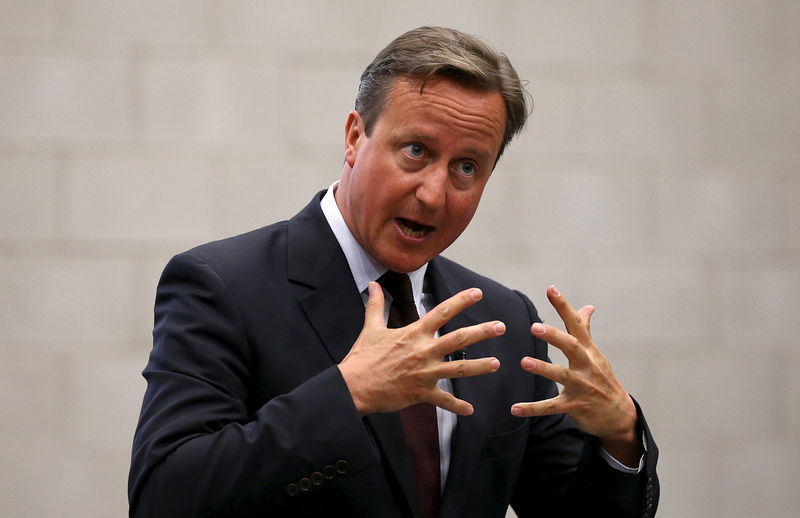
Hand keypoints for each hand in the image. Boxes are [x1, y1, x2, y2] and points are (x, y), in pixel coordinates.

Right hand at [339, 282, 503, 415]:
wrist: (354, 386)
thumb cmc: (362, 357)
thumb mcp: (370, 327)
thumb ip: (376, 304)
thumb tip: (374, 284)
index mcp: (413, 333)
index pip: (442, 312)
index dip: (461, 301)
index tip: (478, 293)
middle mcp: (423, 351)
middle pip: (459, 339)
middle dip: (482, 332)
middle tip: (501, 327)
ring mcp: (425, 373)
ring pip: (458, 369)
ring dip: (479, 367)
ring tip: (496, 364)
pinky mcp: (421, 393)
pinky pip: (443, 401)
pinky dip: (457, 406)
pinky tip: (470, 410)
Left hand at [511, 286, 640, 464]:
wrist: (619, 416)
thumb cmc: (603, 379)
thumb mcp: (596, 354)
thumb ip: (586, 330)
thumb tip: (588, 306)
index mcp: (589, 351)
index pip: (576, 324)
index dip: (564, 307)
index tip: (551, 289)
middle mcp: (586, 365)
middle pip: (571, 346)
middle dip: (554, 336)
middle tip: (534, 326)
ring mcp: (581, 386)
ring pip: (561, 375)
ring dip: (543, 368)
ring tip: (524, 362)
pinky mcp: (574, 406)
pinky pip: (551, 407)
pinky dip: (533, 408)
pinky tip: (515, 408)